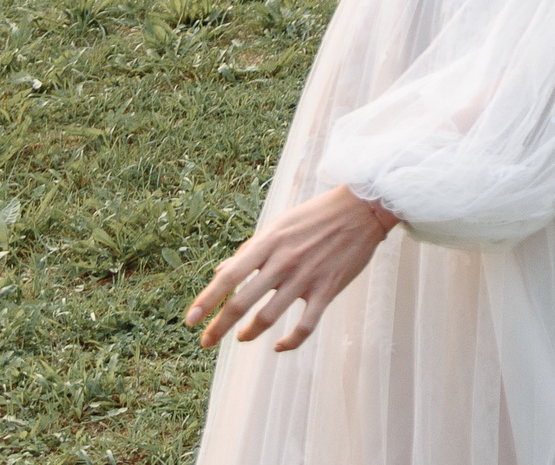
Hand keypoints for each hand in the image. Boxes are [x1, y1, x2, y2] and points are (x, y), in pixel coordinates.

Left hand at [187, 185, 394, 352]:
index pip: (229, 276)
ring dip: (250, 333)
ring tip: (243, 337)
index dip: (207, 300)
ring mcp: (307, 277)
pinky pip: (306, 326)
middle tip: (206, 342)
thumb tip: (220, 273)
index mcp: (269, 242)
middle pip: (242, 302)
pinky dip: (290, 342)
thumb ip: (250, 250)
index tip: (190, 320)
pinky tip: (280, 346)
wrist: (363, 209)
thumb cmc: (316, 215)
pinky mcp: (328, 289)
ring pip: (268, 317)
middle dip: (219, 327)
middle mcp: (284, 261)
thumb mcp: (278, 225)